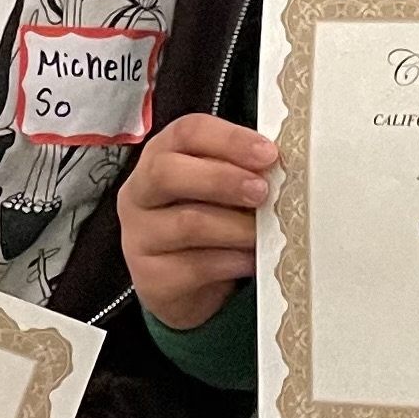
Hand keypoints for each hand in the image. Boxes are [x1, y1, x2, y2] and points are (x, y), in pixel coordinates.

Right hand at [119, 115, 270, 331]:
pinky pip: (196, 266)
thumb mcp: (215, 190)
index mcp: (160, 156)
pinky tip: (251, 260)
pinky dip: (232, 262)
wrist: (178, 284)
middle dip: (223, 179)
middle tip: (262, 191)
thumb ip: (238, 171)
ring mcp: (138, 237)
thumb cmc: (203, 221)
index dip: (230, 139)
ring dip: (236, 227)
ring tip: (263, 232)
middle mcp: (140, 193)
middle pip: (168, 172)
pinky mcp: (150, 277)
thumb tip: (280, 169)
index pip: (186, 133)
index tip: (268, 154)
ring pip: (188, 223)